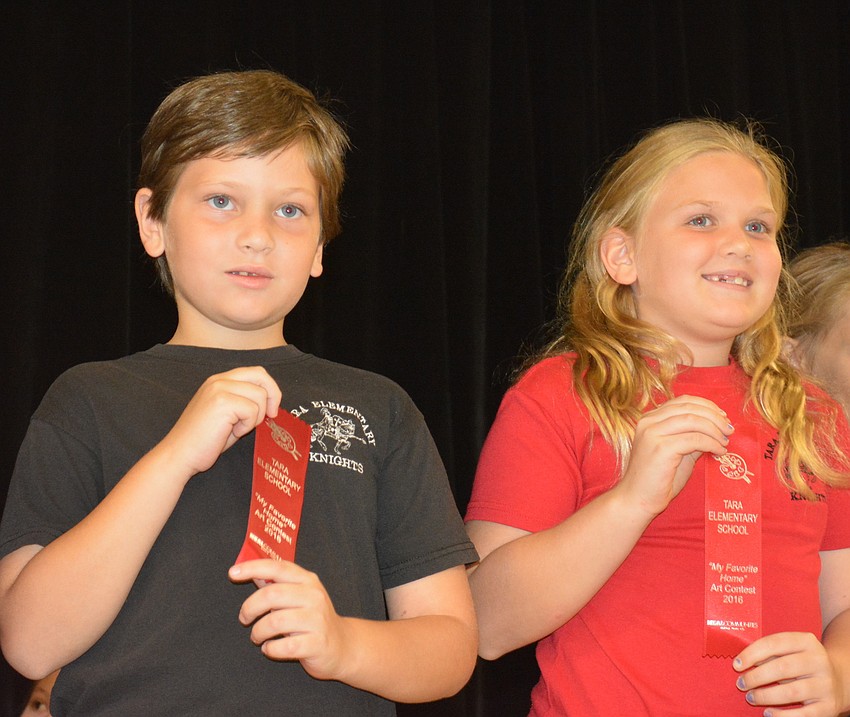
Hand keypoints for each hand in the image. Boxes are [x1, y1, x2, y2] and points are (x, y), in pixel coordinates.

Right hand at [158, 367, 280, 478]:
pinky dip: (247, 426)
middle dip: (273, 396)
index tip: (272, 408)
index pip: (255, 372)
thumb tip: (272, 403)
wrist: (180, 455)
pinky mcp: (222, 402)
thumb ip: (245, 402)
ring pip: (259, 396)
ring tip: (237, 428)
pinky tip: (231, 432)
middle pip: (260, 375)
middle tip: (271, 416)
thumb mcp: (228, 415)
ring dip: (255, 417)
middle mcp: (218, 380)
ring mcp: (219, 389)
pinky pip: (252, 411)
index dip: (270, 388)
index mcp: (219, 381)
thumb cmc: (205, 441)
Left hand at [229, 560, 351, 681]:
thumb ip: (277, 584)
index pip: (277, 567)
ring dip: (258, 631)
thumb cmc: (313, 618)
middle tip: (244, 618)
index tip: (232, 573)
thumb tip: (251, 571)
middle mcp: (314, 596)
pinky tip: (270, 648)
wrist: (342, 645)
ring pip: (275, 621)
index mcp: (307, 580)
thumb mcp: (299, 595)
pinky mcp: (317, 643)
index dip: (253, 568)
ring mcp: (317, 620)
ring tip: (257, 636)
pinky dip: (270, 648)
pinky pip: (284, 646)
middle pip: (272, 595)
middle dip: (250, 607)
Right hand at [615, 395, 732, 517]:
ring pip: (692, 420)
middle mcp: (648, 422)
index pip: (682, 401)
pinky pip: (694, 439)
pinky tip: (718, 451)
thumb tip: (717, 429)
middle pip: (689, 408)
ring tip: (725, 441)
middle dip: (714, 417)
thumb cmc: (657, 479)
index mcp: (649, 419)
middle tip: (729, 429)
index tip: (723, 417)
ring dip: (714, 429)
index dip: (706, 406)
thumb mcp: (677, 452)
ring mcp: (653, 434)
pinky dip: (711, 443)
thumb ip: (692, 437)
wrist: (637, 500)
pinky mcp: (661, 448)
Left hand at [735, 632, 841, 715]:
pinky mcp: (829, 706)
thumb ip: (770, 652)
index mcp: (806, 641)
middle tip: (741, 683)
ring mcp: (825, 684)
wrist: (839, 678)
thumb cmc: (803, 662)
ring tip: (750, 697)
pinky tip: (768, 713)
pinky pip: (804, 714)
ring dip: (765, 696)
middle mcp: (818, 661)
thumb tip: (743, 662)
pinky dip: (783, 715)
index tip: (736, 664)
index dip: (752, 654)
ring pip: (791, 692)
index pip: (774, 643)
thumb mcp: (791, 649)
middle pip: (781, 668)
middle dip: (756, 677)